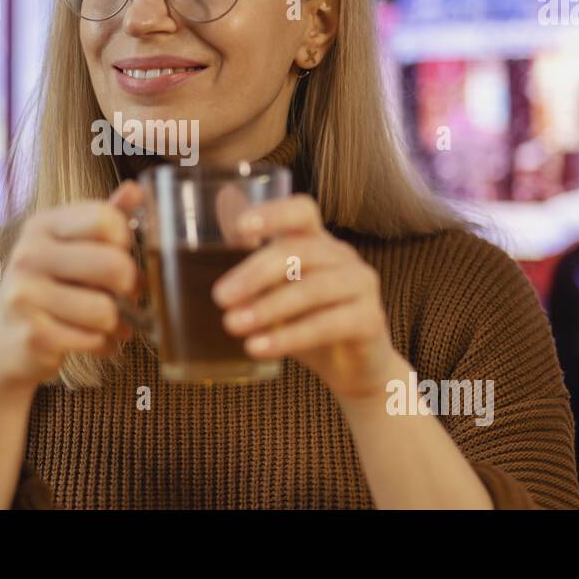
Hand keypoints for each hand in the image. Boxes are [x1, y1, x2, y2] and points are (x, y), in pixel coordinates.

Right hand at [0, 181, 143, 389]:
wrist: (2, 344)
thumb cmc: (46, 289)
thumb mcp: (68, 247)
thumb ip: (103, 219)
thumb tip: (136, 190)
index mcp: (42, 226)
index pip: (105, 219)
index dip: (126, 241)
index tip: (121, 254)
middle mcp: (29, 255)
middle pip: (114, 265)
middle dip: (130, 286)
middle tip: (126, 294)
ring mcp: (26, 296)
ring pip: (106, 310)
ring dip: (116, 322)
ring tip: (104, 320)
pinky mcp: (33, 336)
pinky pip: (95, 339)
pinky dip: (103, 344)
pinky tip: (91, 339)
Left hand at [210, 194, 407, 401]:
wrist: (354, 368)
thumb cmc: (307, 322)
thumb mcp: (276, 294)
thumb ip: (251, 268)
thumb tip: (207, 233)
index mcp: (318, 242)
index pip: (301, 211)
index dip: (273, 213)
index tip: (240, 227)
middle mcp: (342, 256)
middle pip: (299, 251)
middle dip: (255, 273)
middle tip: (220, 297)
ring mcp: (361, 285)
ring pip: (313, 289)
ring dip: (268, 307)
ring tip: (233, 325)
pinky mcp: (370, 320)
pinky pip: (327, 324)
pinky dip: (290, 337)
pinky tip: (259, 348)